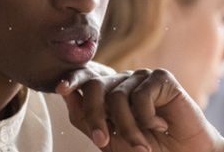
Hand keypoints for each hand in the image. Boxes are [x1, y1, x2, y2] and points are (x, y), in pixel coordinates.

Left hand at [56, 68, 223, 151]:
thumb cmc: (147, 150)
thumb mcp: (111, 139)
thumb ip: (87, 119)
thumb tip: (67, 94)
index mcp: (109, 93)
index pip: (85, 80)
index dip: (73, 80)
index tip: (61, 89)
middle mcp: (123, 82)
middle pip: (96, 87)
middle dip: (95, 117)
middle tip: (103, 142)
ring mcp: (142, 78)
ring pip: (117, 96)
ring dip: (128, 128)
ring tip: (142, 145)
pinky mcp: (162, 78)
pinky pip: (142, 95)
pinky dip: (148, 118)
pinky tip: (162, 125)